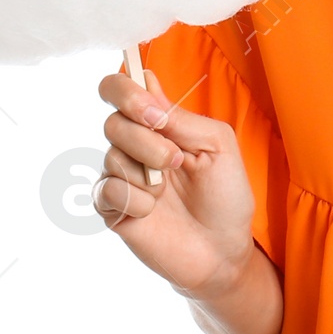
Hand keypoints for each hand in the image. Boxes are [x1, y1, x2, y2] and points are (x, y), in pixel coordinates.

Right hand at [94, 66, 258, 300]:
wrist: (223, 250)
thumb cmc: (226, 196)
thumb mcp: (218, 145)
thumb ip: (181, 117)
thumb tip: (146, 83)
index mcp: (159, 124)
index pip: (121, 88)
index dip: (125, 91)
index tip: (152, 113)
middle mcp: (135, 145)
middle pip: (114, 121)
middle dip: (147, 140)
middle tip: (176, 161)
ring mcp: (121, 176)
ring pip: (111, 155)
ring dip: (146, 173)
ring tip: (168, 191)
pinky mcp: (112, 207)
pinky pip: (106, 190)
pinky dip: (134, 199)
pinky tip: (152, 212)